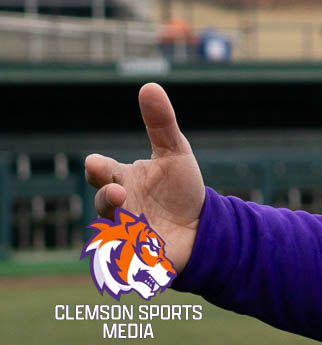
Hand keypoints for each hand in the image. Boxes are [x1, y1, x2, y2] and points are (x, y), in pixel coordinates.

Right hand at [83, 83, 205, 269]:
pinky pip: (129, 259)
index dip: (98, 169)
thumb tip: (149, 85)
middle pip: (103, 203)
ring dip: (120, 228)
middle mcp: (119, 207)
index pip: (102, 172)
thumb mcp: (175, 152)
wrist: (202, 227)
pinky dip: (135, 255)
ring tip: (132, 224)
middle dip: (106, 198)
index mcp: (123, 180)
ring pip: (113, 233)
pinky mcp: (139, 258)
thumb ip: (161, 122)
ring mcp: (126, 233)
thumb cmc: (181, 189)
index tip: (96, 163)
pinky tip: (146, 251)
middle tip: (116, 192)